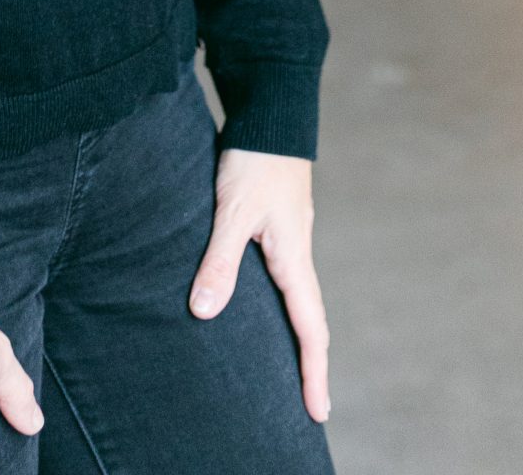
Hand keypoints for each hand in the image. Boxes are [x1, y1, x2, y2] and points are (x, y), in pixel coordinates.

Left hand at [189, 147, 329, 425]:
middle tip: (311, 403)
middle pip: (311, 319)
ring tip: (291, 367)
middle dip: (311, 362)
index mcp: (293, 257)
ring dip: (299, 334)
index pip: (310, 327)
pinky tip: (265, 308)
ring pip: (299, 297)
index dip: (313, 371)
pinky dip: (284, 305)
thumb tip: (204, 312)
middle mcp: (297, 252)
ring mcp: (290, 237)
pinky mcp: (278, 223)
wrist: (271, 112)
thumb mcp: (232, 211)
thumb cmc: (254, 160)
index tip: (318, 410)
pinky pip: (286, 277)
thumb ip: (220, 261)